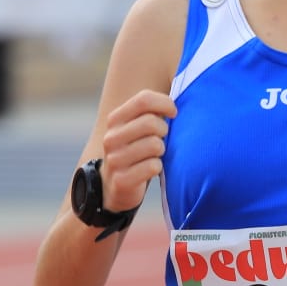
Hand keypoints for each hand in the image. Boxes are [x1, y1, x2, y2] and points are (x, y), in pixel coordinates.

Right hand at [100, 89, 176, 211]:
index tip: (173, 113)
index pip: (143, 99)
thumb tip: (175, 100)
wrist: (112, 186)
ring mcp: (114, 159)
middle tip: (161, 138)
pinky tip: (150, 169)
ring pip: (155, 145)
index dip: (165, 103)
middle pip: (151, 122)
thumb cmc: (135, 150)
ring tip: (154, 155)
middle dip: (164, 130)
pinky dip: (157, 167)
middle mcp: (111, 138)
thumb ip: (151, 111)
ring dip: (161, 151)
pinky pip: (153, 166)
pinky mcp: (121, 180)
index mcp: (115, 120)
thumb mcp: (137, 127)